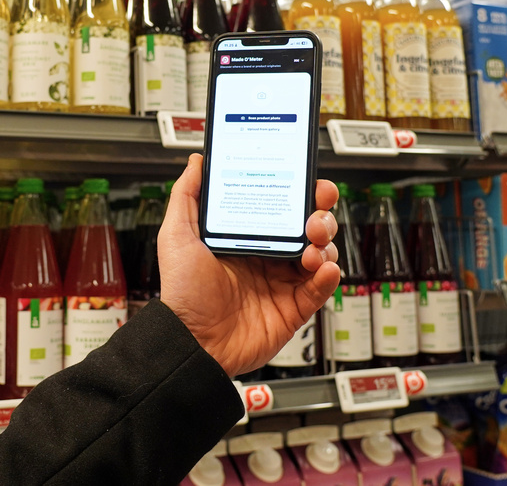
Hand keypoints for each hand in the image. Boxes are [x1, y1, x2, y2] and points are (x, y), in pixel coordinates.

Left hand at [158, 153, 340, 376]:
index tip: (309, 180)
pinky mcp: (294, 307)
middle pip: (308, 225)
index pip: (281, 206)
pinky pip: (321, 288)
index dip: (300, 192)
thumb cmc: (182, 294)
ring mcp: (282, 281)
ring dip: (325, 244)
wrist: (193, 343)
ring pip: (321, 252)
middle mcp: (268, 255)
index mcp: (246, 236)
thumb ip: (187, 196)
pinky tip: (322, 269)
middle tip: (313, 216)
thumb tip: (197, 162)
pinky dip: (329, 276)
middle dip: (320, 214)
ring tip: (312, 247)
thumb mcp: (177, 236)